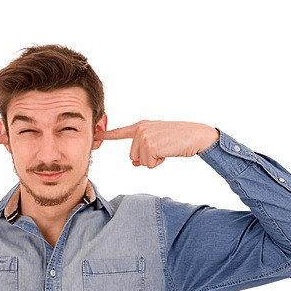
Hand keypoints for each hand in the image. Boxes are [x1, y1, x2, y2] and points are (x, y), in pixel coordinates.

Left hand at [95, 120, 218, 168]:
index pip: (120, 132)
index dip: (106, 136)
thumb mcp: (158, 141)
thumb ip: (143, 149)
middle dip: (147, 158)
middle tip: (162, 149)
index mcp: (141, 126)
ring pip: (140, 162)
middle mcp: (140, 130)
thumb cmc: (178, 139)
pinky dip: (158, 163)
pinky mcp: (150, 145)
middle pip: (132, 156)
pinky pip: (148, 164)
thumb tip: (134, 163)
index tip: (95, 136)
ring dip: (153, 161)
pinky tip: (167, 152)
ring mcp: (144, 137)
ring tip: (166, 150)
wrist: (195, 135)